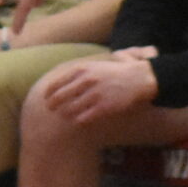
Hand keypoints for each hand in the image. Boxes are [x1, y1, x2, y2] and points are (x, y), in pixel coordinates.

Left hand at [41, 49, 158, 125]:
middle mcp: (86, 81)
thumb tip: (61, 76)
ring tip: (65, 116)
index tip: (46, 97)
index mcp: (83, 69)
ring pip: (70, 109)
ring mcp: (95, 95)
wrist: (141, 78)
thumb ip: (80, 70)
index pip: (57, 83)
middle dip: (52, 104)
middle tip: (51, 109)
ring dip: (65, 114)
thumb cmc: (118, 72)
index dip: (49, 92)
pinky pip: (84, 118)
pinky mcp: (104, 107)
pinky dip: (79, 121)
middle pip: (59, 97)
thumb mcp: (96, 65)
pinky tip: (79, 121)